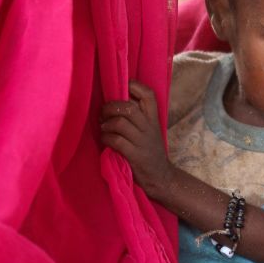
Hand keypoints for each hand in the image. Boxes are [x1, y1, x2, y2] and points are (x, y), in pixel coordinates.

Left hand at [100, 80, 172, 196]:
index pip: (149, 96)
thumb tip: (116, 100)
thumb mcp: (150, 130)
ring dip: (106, 124)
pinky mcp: (135, 155)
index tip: (124, 87)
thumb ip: (139, 116)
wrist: (160, 176)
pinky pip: (116, 140)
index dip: (136, 87)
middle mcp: (149, 127)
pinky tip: (106, 140)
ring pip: (120, 123)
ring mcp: (142, 141)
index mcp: (154, 118)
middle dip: (110, 108)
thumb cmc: (149, 150)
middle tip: (103, 113)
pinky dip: (106, 138)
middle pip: (129, 107)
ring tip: (103, 128)